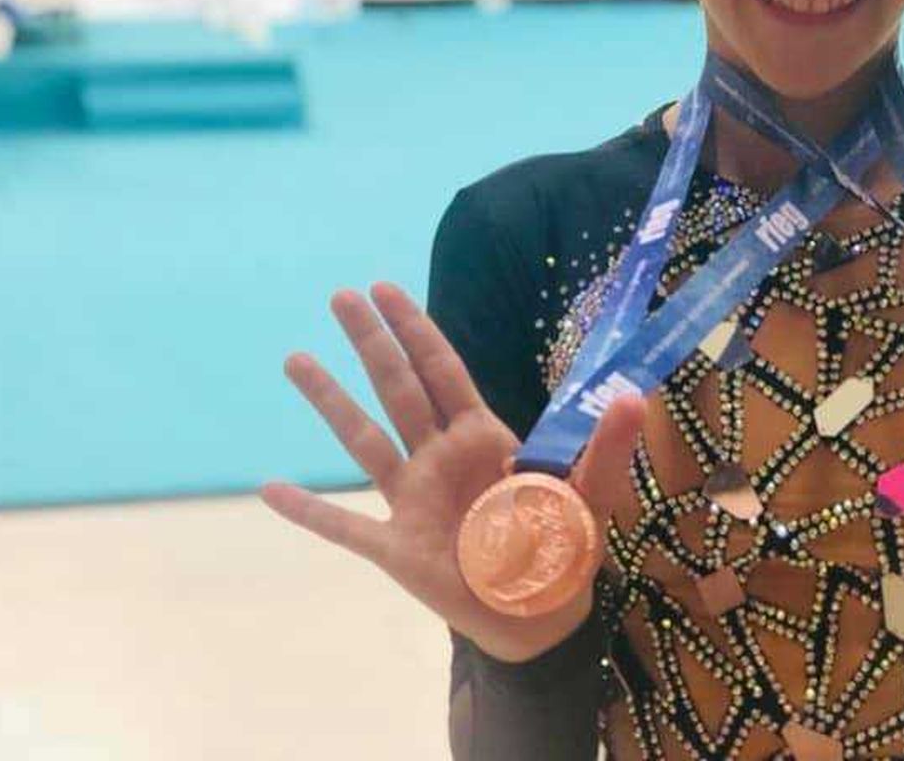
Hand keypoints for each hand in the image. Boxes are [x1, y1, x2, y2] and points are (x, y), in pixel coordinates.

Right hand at [258, 282, 645, 662]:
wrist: (542, 615)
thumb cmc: (565, 546)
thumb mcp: (592, 491)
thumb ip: (607, 445)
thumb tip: (633, 396)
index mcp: (482, 437)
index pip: (443, 370)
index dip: (416, 328)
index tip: (385, 289)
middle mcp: (439, 458)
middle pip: (398, 388)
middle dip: (371, 343)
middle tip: (340, 296)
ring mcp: (412, 501)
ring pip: (364, 441)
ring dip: (330, 402)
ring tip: (295, 358)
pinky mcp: (397, 550)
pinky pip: (344, 527)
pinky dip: (308, 512)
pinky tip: (270, 491)